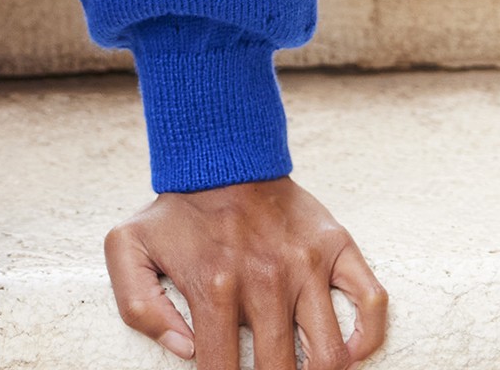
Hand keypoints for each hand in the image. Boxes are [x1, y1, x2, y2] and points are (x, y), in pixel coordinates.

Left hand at [105, 177, 386, 368]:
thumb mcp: (127, 246)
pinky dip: (366, 338)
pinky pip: (372, 304)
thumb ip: (138, 305)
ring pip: (331, 354)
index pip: (221, 369)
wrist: (218, 152)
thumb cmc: (176, 210)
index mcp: (214, 285)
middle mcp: (265, 279)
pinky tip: (345, 351)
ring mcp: (305, 264)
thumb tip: (186, 351)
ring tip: (301, 368)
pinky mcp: (337, 247)